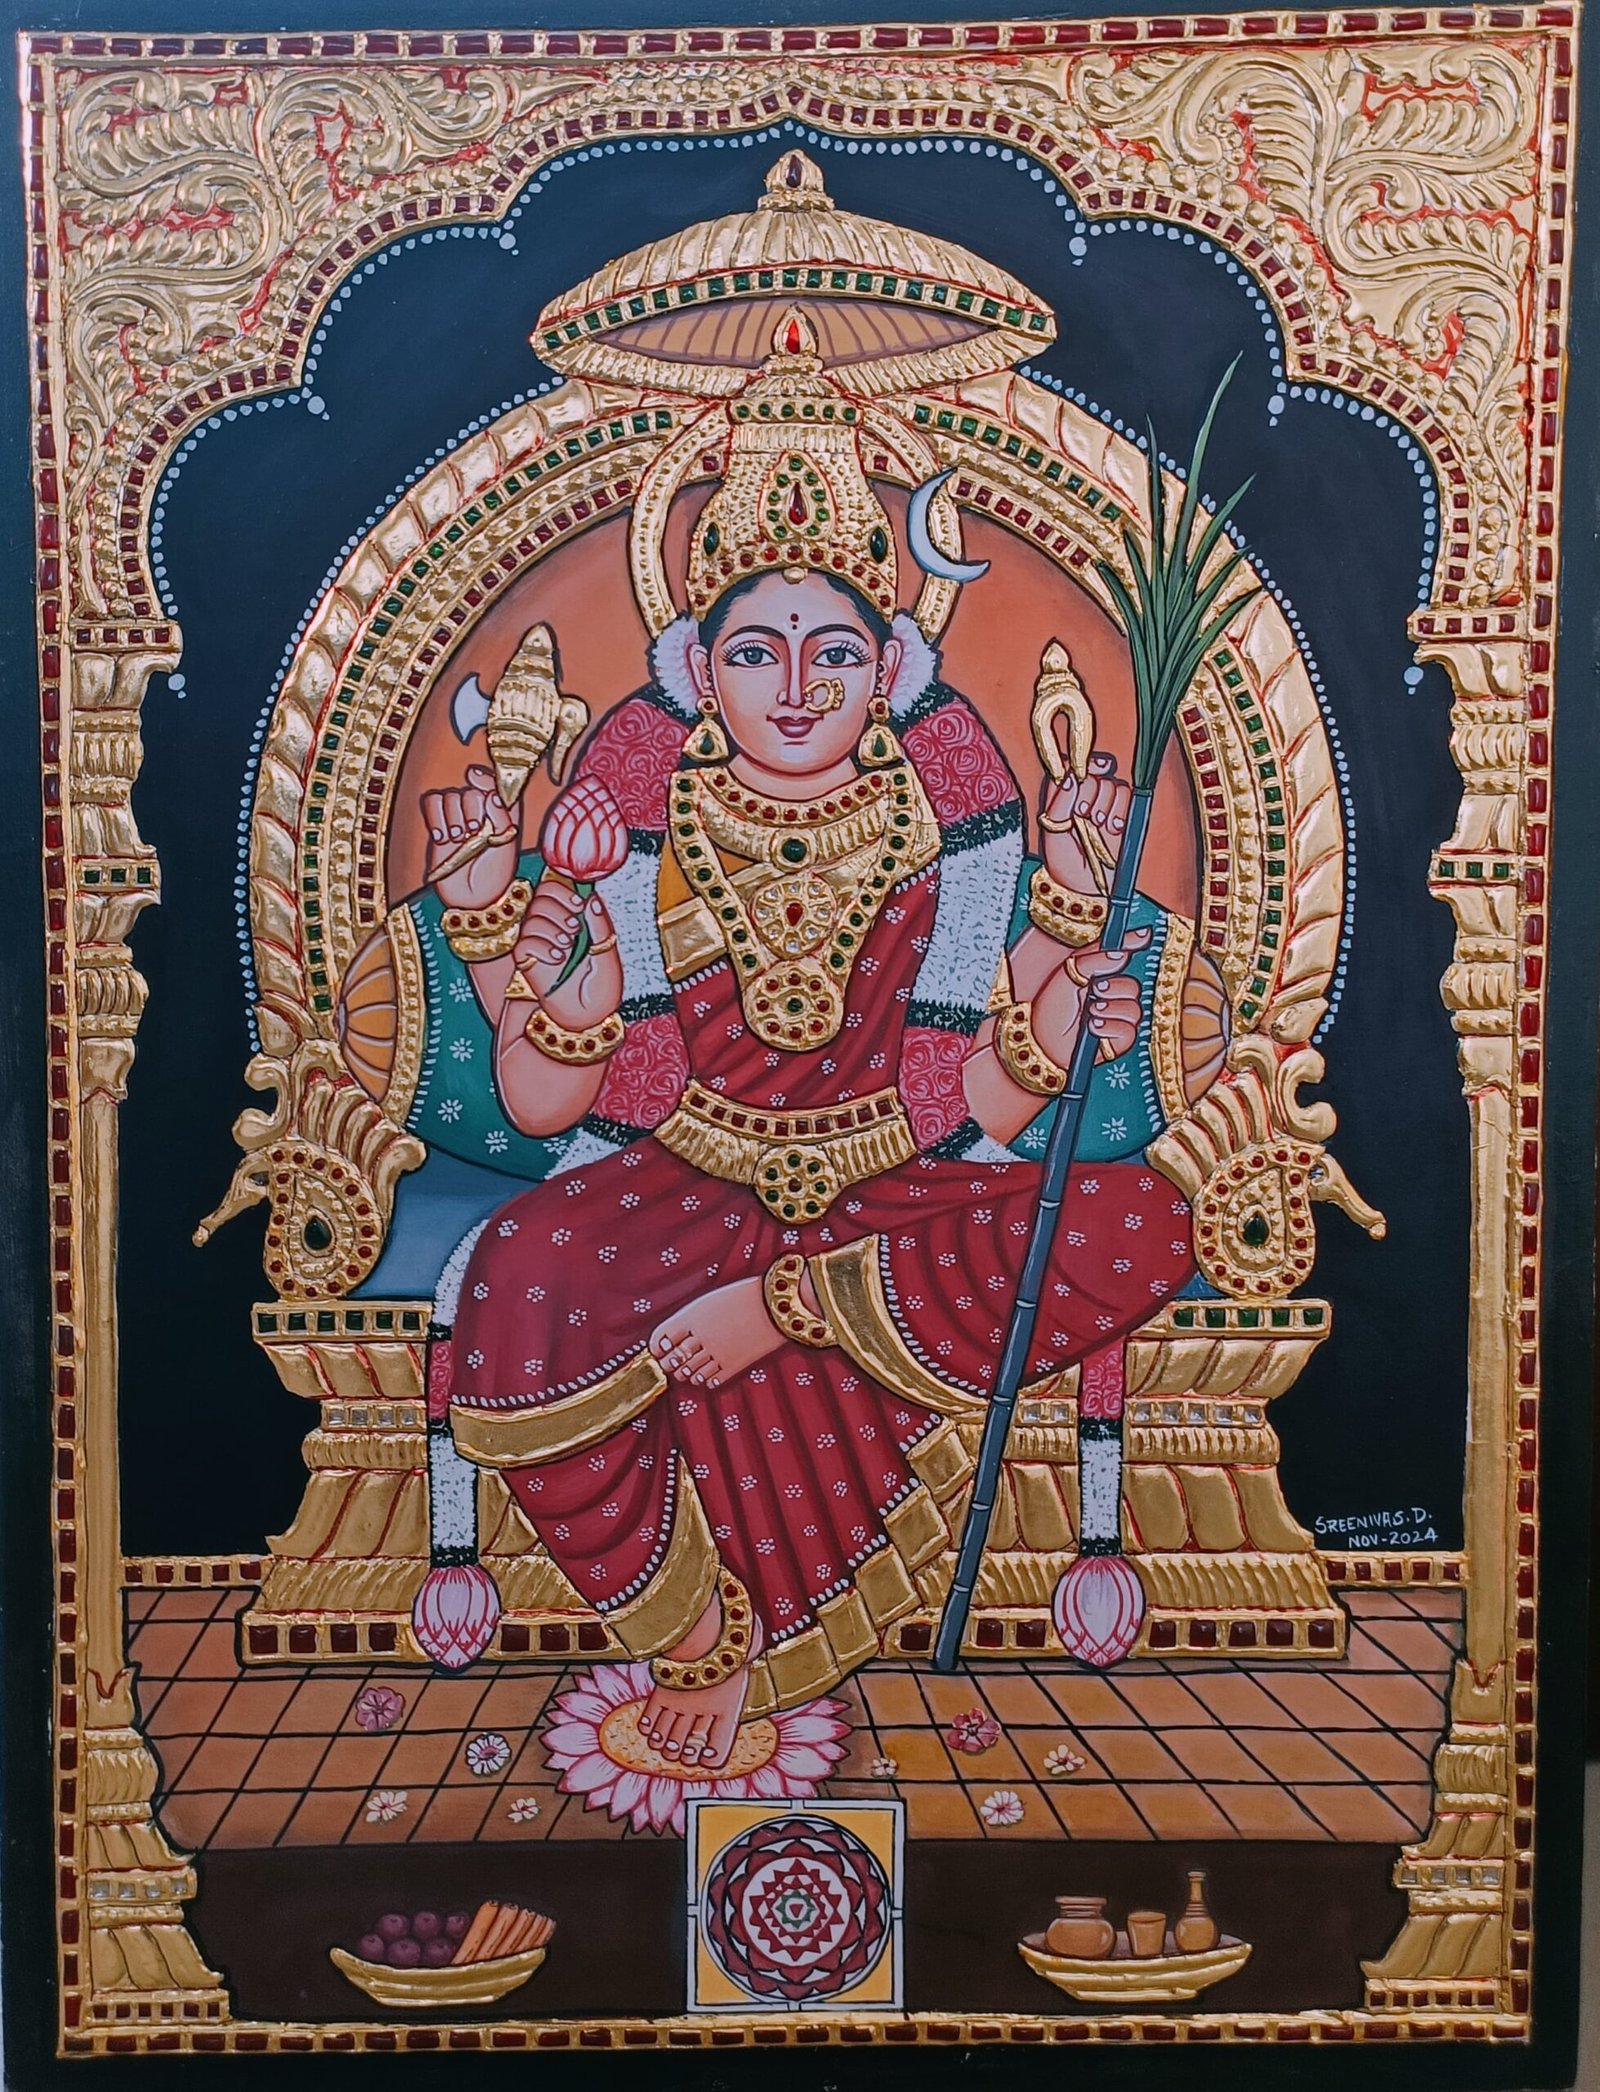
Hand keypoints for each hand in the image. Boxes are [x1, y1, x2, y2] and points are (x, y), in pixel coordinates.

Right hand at [424, 765, 519, 908]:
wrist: (471, 898)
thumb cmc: (495, 874)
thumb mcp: (507, 845)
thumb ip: (502, 816)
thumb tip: (491, 794)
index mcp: (503, 812)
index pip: (495, 783)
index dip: (486, 778)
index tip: (474, 778)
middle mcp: (481, 810)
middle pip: (470, 791)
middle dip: (470, 810)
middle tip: (474, 832)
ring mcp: (458, 817)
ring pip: (449, 796)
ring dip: (453, 817)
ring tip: (458, 839)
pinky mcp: (439, 825)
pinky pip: (431, 802)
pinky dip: (435, 817)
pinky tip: (442, 837)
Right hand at [511, 877, 623, 1029]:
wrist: (590, 1018)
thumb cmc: (602, 988)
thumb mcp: (607, 953)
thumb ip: (600, 926)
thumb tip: (592, 899)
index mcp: (573, 921)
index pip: (557, 891)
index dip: (563, 891)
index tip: (578, 904)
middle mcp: (554, 929)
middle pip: (540, 898)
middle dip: (556, 906)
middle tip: (574, 927)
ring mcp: (540, 945)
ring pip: (531, 919)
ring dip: (550, 927)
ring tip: (567, 945)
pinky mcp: (528, 963)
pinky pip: (523, 943)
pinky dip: (540, 946)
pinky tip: (557, 958)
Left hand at [1030, 926, 1150, 1065]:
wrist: (1042, 1042)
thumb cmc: (1050, 1010)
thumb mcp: (1066, 977)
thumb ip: (1093, 962)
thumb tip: (1121, 955)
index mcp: (1098, 977)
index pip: (1120, 957)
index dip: (1134, 943)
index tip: (1145, 934)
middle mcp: (1110, 996)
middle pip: (1133, 986)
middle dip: (1115, 987)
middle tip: (1096, 991)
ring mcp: (1116, 1018)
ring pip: (1135, 1009)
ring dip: (1112, 1009)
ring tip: (1091, 1011)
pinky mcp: (1118, 1040)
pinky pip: (1130, 1030)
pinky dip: (1111, 1027)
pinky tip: (1093, 1027)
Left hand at [1041, 749, 1130, 895]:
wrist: (1085, 884)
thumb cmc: (1063, 859)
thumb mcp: (1052, 832)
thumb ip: (1060, 803)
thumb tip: (1072, 777)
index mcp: (1061, 795)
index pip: (1068, 767)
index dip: (1076, 766)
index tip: (1081, 775)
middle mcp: (1083, 794)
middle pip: (1092, 774)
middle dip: (1089, 794)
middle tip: (1084, 816)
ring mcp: (1104, 802)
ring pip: (1111, 784)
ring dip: (1106, 805)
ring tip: (1099, 826)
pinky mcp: (1123, 811)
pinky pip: (1127, 795)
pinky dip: (1121, 810)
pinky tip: (1114, 827)